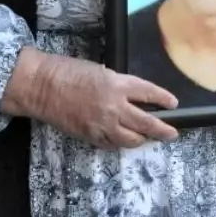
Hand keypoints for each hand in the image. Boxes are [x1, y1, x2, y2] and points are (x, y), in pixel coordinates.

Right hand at [2, 49, 178, 148]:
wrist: (42, 86)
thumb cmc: (68, 71)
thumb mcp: (101, 71)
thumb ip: (119, 85)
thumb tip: (133, 96)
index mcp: (118, 84)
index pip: (149, 93)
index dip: (164, 99)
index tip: (173, 104)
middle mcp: (115, 106)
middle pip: (147, 123)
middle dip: (163, 130)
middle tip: (172, 133)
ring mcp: (103, 124)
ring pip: (131, 139)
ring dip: (142, 139)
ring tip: (148, 138)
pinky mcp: (90, 136)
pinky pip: (112, 145)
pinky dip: (120, 143)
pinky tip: (124, 141)